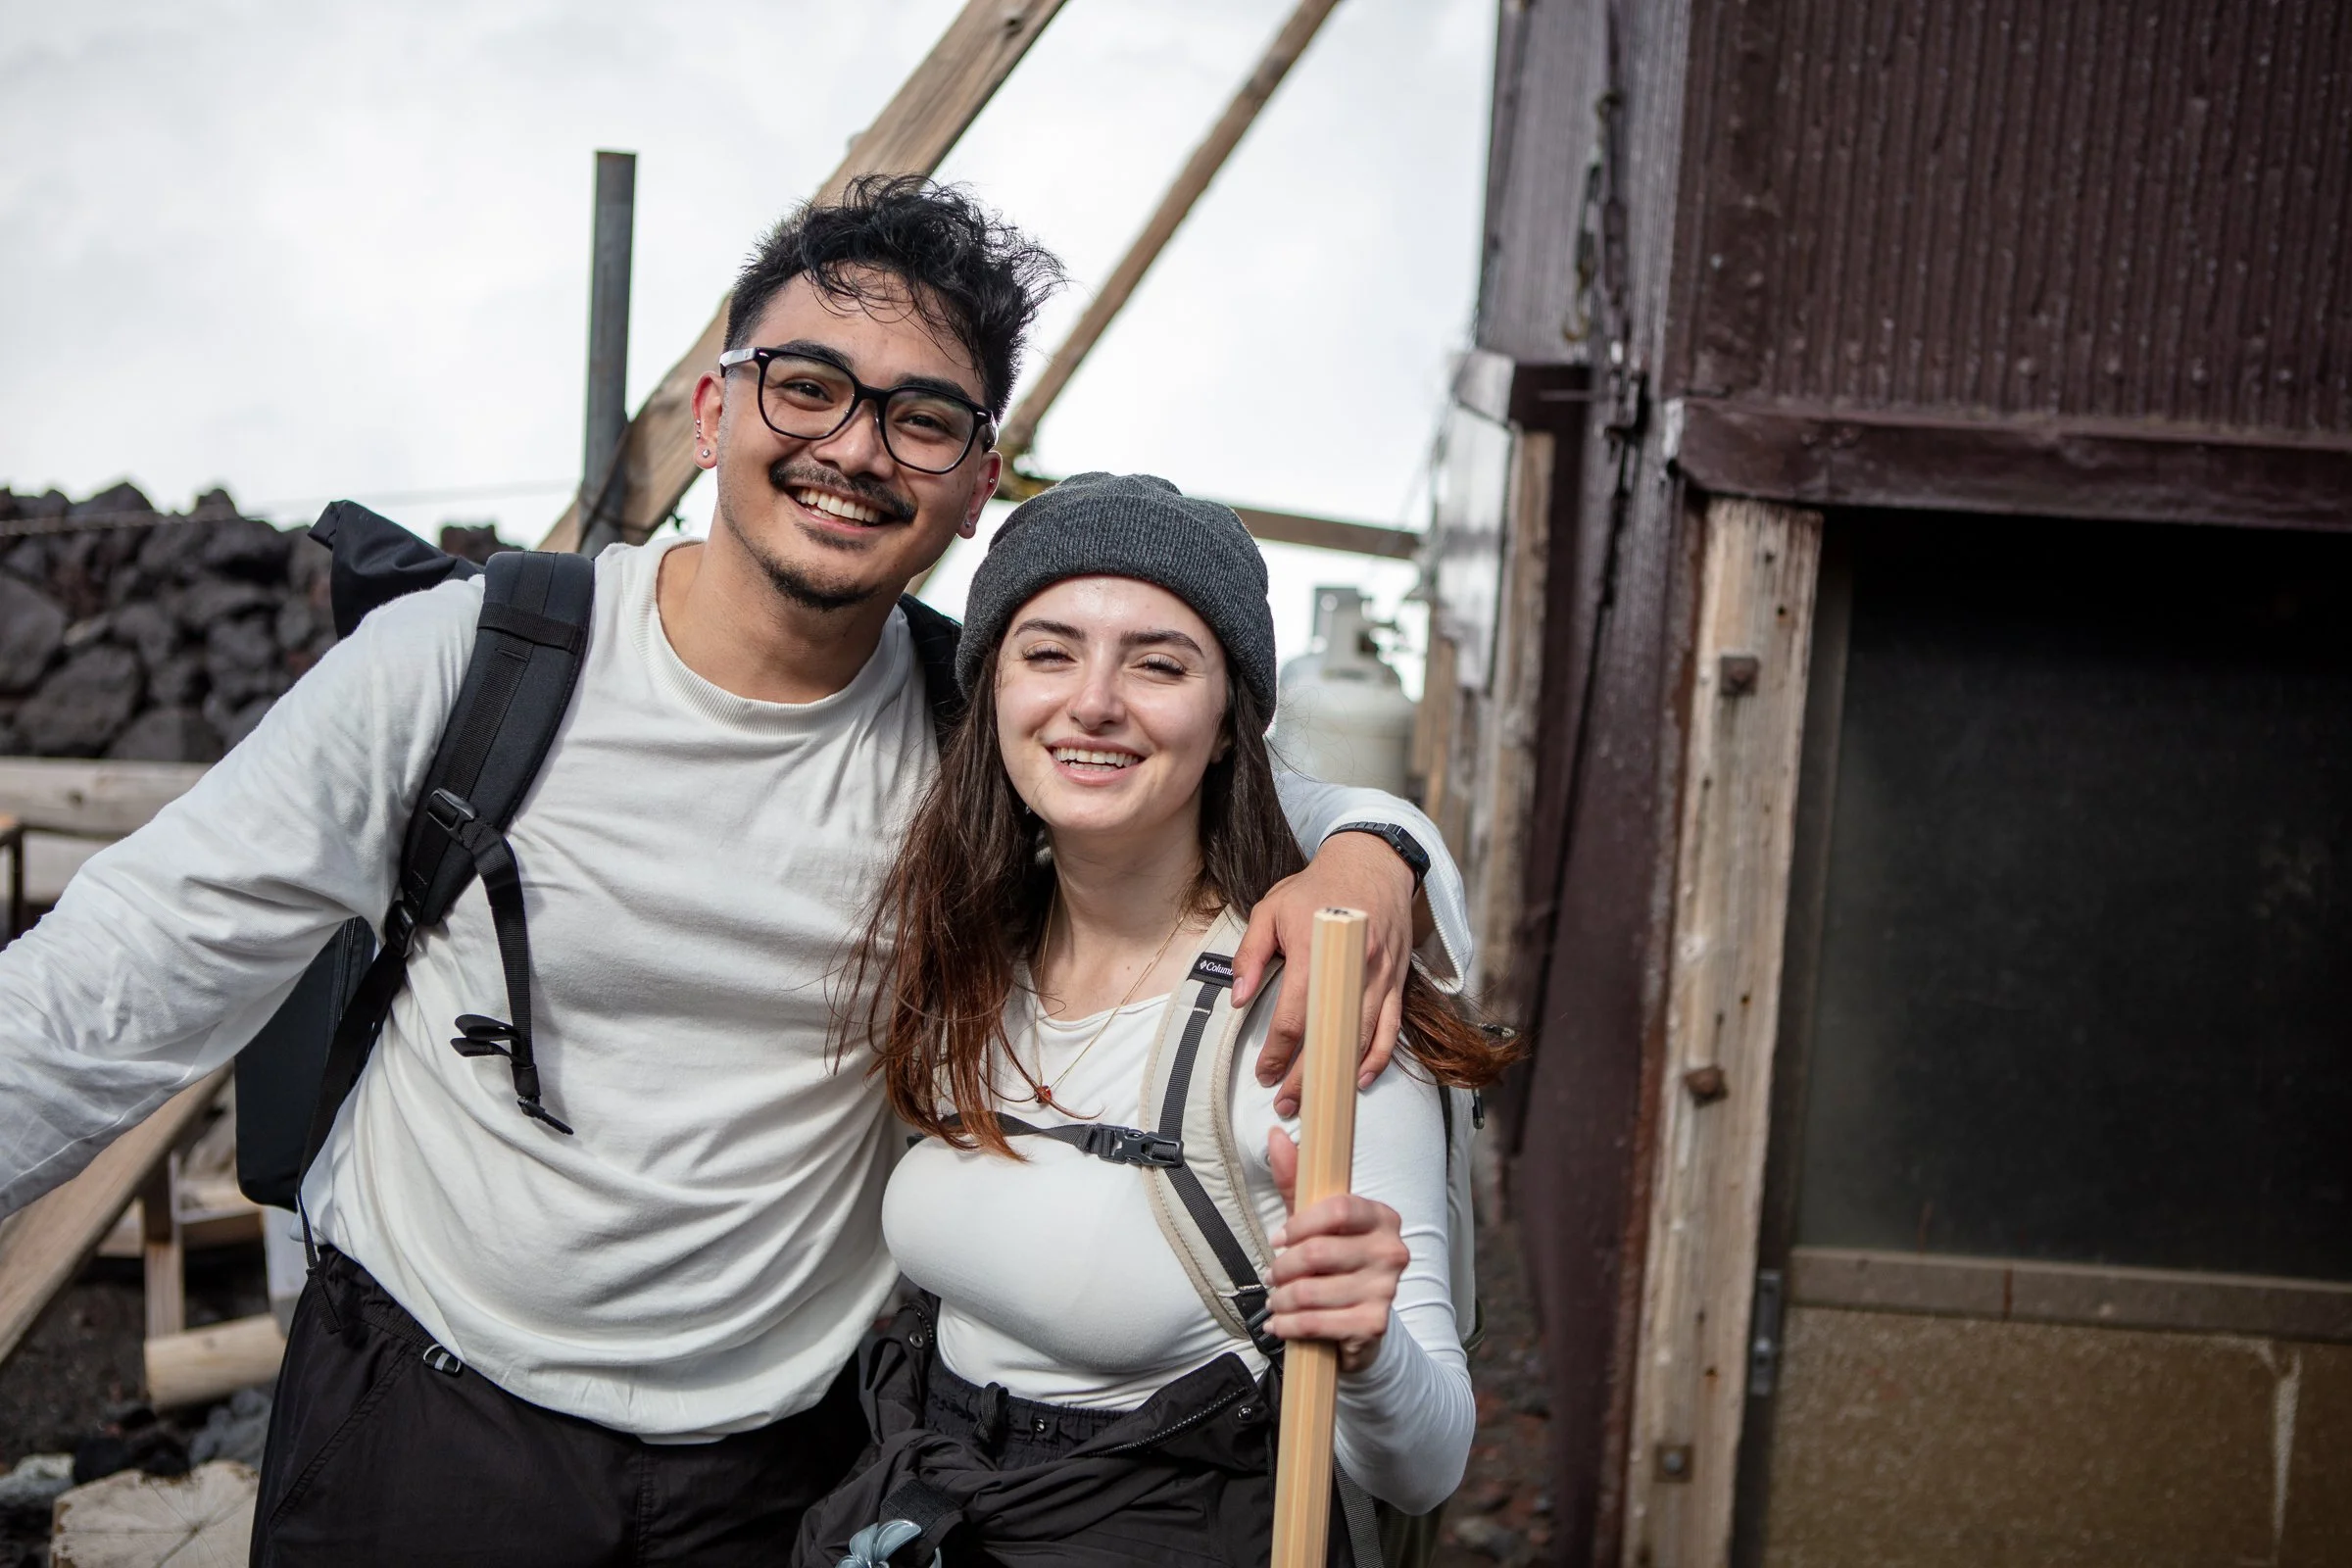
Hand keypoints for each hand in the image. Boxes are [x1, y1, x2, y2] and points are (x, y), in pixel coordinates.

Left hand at [1232, 832, 1415, 1115]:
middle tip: (1287, 1102)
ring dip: (1339, 1074)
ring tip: (1318, 1100)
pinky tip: (1360, 1078)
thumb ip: (1250, 954)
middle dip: (1307, 1075)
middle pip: (1329, 1034)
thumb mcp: (1270, 909)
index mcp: (1315, 947)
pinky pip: (1391, 1027)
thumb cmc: (1316, 887)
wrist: (1372, 863)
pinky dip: (1378, 1057)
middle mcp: (1352, 964)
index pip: (1294, 1013)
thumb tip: (1238, 997)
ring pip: (1362, 1037)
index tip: (1264, 1073)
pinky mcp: (1397, 979)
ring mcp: (1380, 974)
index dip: (1277, 1050)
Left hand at [1265, 1130, 1407, 1373]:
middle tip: (1272, 1275)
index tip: (1278, 1239)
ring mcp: (1386, 1289)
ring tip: (1275, 1301)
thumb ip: (1296, 1180)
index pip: (1338, 1209)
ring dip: (1281, 1299)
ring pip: (1311, 1290)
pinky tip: (1280, 1324)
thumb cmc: (1336, 1265)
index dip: (1299, 1224)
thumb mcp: (1316, 1222)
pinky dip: (1288, 1325)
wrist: (1361, 1325)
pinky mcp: (1374, 1324)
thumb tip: (1276, 1136)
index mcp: (1382, 1217)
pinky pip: (1316, 1322)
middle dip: (1282, 1267)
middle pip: (1318, 1252)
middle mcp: (1391, 1250)